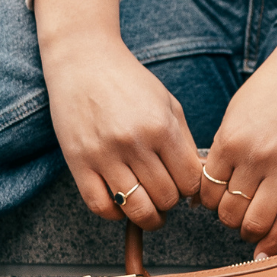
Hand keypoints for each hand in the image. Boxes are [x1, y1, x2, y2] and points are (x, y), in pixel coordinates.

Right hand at [33, 0, 200, 231]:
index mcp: (162, 127)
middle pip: (165, 198)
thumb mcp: (167, 104)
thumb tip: (197, 182)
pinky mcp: (78, 163)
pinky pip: (101, 207)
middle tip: (163, 193)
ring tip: (147, 208)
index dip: (190, 189)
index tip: (182, 184)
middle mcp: (135, 142)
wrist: (83, 61)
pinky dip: (114, 214)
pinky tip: (120, 204)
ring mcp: (104, 155)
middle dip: (169, 202)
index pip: (190, 181)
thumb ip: (184, 142)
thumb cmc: (129, 82)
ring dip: (146, 215)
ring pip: (136, 209)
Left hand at [201, 22, 276, 255]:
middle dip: (227, 219)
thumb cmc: (271, 89)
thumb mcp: (236, 114)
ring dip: (248, 231)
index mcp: (230, 140)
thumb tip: (205, 189)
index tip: (215, 200)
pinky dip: (274, 240)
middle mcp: (255, 158)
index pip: (207, 190)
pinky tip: (266, 249)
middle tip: (233, 213)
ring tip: (250, 226)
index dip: (207, 202)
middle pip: (228, 212)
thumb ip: (222, 150)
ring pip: (256, 222)